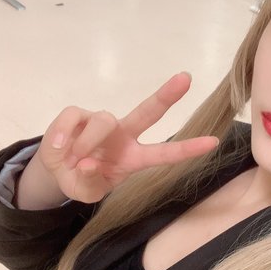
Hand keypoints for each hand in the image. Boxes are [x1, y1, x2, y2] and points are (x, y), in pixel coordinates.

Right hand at [35, 72, 218, 203]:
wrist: (57, 170)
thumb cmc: (82, 180)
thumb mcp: (87, 191)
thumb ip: (89, 182)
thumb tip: (86, 163)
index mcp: (134, 158)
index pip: (164, 153)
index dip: (187, 149)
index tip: (213, 142)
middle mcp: (124, 135)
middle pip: (148, 112)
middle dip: (166, 96)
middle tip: (186, 78)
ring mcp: (101, 122)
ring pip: (102, 121)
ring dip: (87, 143)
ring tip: (73, 160)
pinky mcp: (77, 115)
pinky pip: (72, 118)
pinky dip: (62, 136)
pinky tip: (59, 149)